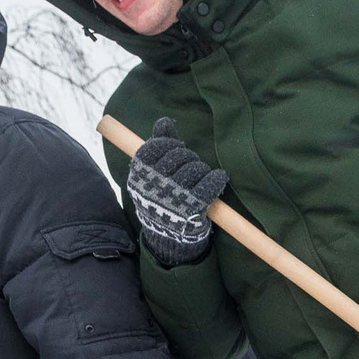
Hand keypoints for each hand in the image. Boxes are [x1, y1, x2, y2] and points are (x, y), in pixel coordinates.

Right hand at [127, 117, 227, 267]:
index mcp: (139, 175)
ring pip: (195, 168)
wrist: (168, 237)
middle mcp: (153, 186)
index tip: (176, 149)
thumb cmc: (160, 198)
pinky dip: (217, 178)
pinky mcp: (191, 210)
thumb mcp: (152, 173)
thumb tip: (164, 121)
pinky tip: (219, 177)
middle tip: (190, 166)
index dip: (170, 144)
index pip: (156, 146)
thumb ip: (157, 144)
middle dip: (188, 157)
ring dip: (202, 169)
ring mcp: (172, 199)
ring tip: (200, 177)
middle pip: (178, 156)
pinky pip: (209, 185)